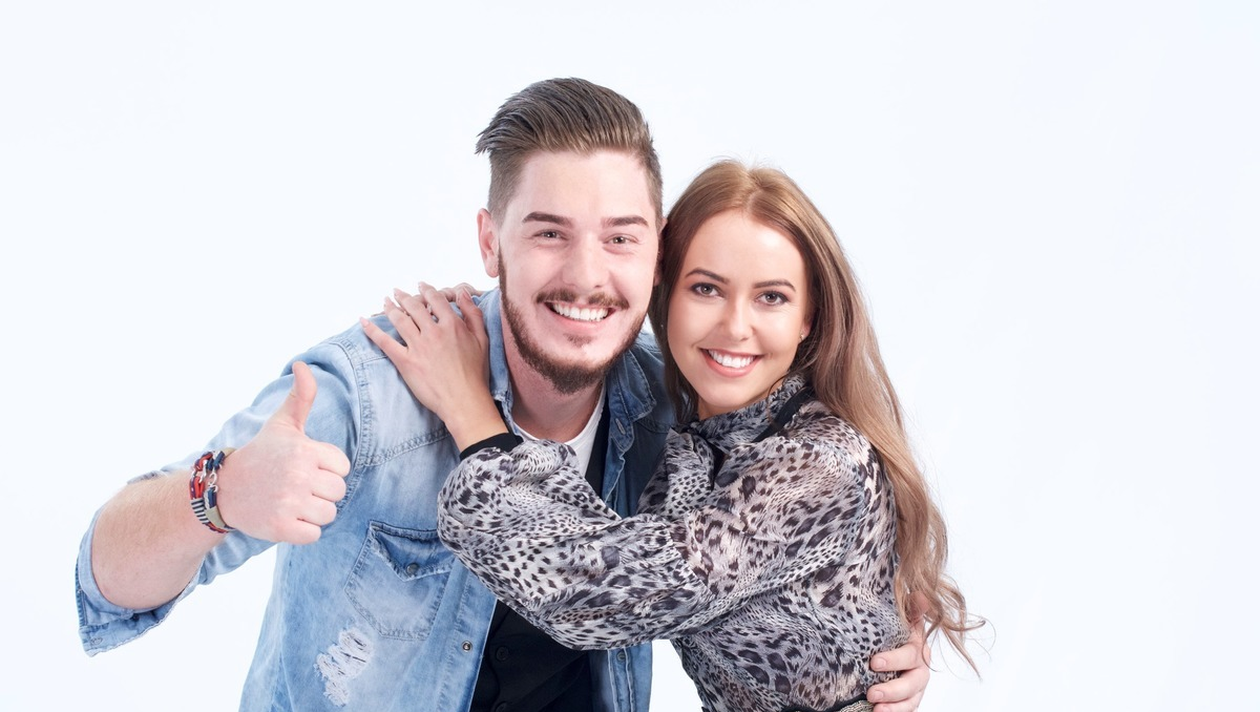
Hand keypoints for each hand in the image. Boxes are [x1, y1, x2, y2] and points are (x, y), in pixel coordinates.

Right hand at [214, 361, 350, 543]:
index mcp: (304, 450)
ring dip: (313, 512)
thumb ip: (301, 396)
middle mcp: (298, 476)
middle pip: (338, 492)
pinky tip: (286, 518)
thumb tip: (302, 365)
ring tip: (291, 501)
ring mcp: (288, 504)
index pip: (342, 468)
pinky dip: (303, 531)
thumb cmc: (262, 454)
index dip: (327, 469)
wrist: (224, 489)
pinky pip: (314, 535)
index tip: (305, 467)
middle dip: (321, 491)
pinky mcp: (280, 529)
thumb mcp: (282, 424)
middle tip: (296, 486)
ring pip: (329, 514)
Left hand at [361, 283, 503, 448]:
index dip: (427, 290)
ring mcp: (418, 346)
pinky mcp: (406, 362)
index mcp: (452, 325)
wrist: (464, 400)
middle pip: (414, 306)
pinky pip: (385, 342)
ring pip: (399, 319)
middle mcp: (433, 332)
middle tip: (397, 292)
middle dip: (404, 296)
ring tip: (385, 301)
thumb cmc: (475, 374)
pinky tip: (363, 321)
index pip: (435, 300)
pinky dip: (372, 330)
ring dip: (390, 307)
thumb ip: (473, 314)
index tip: (421, 286)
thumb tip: (463, 294)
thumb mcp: (482, 340)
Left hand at [867, 592, 931, 711]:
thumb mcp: (900, 615)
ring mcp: (915, 685)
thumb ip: (911, 608)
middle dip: (892, 689)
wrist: (888, 640)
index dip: (894, 660)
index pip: (910, 655)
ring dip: (895, 707)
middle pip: (913, 682)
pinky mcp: (908, 698)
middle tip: (872, 692)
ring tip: (877, 709)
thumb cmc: (892, 627)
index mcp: (917, 647)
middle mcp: (920, 668)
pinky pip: (907, 708)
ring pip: (911, 700)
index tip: (874, 663)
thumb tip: (921, 596)